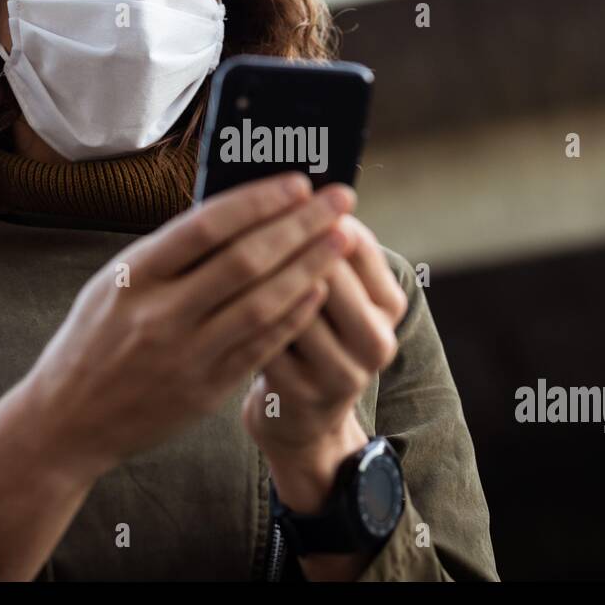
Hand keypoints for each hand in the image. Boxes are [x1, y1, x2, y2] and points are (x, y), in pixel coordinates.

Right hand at [24, 173, 359, 483]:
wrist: (66, 424)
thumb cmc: (93, 340)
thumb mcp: (114, 284)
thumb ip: (169, 254)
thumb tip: (238, 210)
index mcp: (133, 277)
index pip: (205, 226)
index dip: (258, 200)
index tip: (298, 182)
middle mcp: (159, 315)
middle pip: (245, 261)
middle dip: (300, 225)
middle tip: (339, 200)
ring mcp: (185, 356)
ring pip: (263, 304)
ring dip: (310, 267)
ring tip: (341, 239)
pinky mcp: (205, 390)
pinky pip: (262, 346)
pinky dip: (295, 315)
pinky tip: (321, 289)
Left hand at [242, 215, 408, 512]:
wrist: (303, 419)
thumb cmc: (311, 336)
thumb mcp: (333, 297)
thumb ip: (317, 253)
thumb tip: (284, 190)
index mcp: (389, 304)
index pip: (359, 244)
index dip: (318, 212)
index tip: (288, 185)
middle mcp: (376, 340)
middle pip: (328, 274)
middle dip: (287, 237)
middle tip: (246, 210)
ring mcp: (341, 373)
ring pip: (295, 308)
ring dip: (259, 272)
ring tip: (225, 240)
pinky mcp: (301, 396)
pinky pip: (267, 342)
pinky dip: (242, 312)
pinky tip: (216, 290)